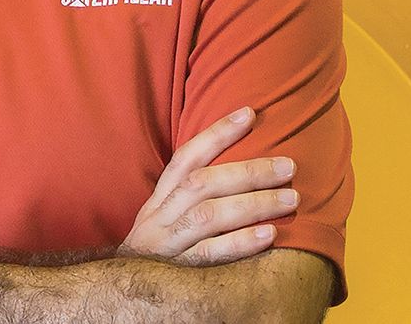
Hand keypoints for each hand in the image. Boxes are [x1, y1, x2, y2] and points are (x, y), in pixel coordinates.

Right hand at [119, 106, 298, 266]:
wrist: (118, 296)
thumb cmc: (158, 255)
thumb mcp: (165, 222)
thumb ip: (191, 200)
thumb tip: (241, 173)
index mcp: (159, 200)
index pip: (186, 158)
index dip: (216, 134)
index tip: (249, 114)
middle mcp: (159, 217)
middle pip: (202, 184)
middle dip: (248, 171)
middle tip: (288, 165)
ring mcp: (165, 244)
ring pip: (208, 215)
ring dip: (253, 203)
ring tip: (291, 198)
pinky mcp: (175, 272)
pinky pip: (209, 255)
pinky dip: (240, 243)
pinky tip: (270, 235)